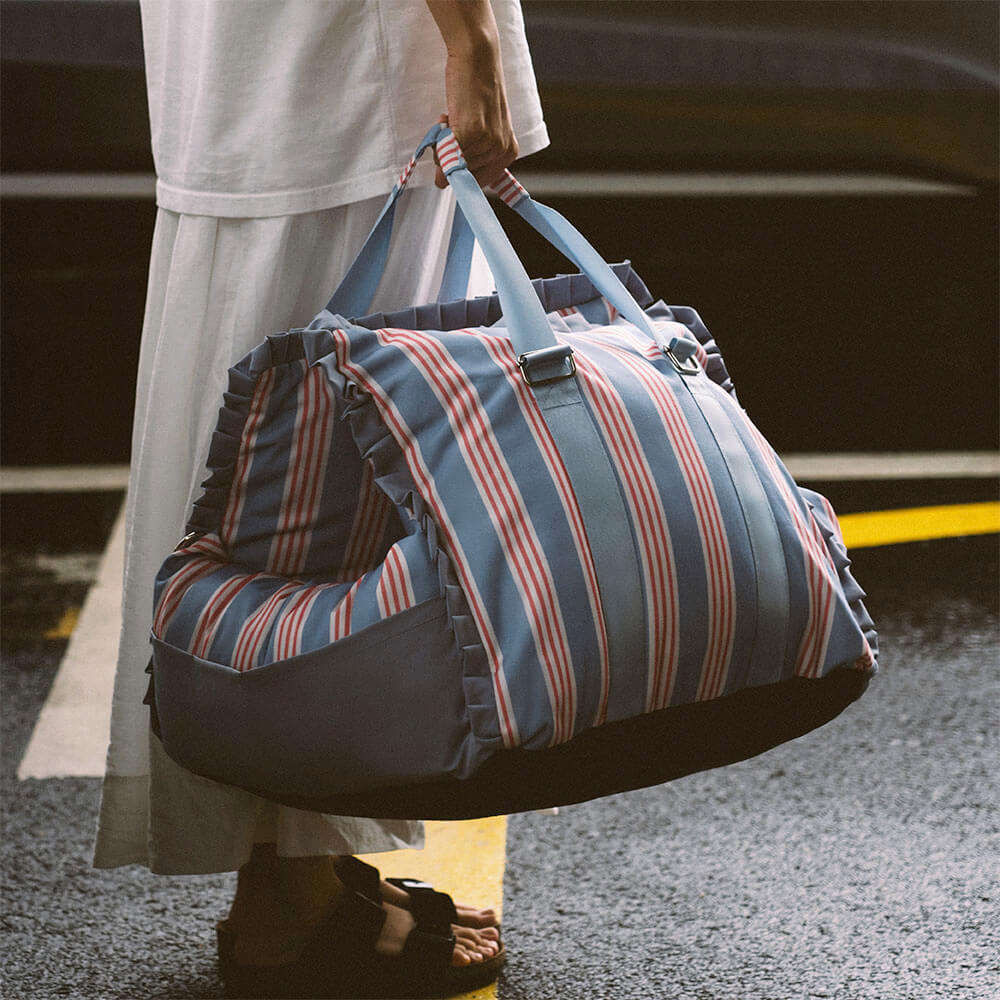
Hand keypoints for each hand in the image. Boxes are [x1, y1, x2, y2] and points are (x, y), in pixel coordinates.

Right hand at [426, 1, 517, 188]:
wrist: (478, 58)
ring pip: (449, 165)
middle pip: (461, 177)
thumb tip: (445, 183)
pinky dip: (438, 137)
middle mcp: (501, 151)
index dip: (461, 169)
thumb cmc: (477, 91)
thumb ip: (476, 154)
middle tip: (456, 127)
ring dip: (443, 143)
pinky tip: (448, 116)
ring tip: (454, 118)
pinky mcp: (470, 133)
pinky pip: (443, 153)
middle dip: (451, 155)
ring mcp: (487, 143)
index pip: (477, 183)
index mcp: (508, 153)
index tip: (458, 155)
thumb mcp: (487, 127)